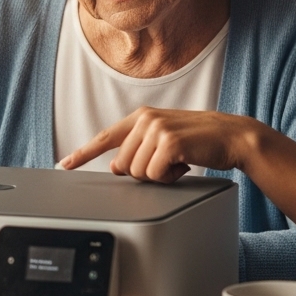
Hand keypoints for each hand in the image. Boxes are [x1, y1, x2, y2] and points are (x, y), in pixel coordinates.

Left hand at [59, 107, 256, 182]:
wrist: (232, 136)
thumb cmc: (199, 142)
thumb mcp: (165, 139)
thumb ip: (138, 148)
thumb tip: (116, 167)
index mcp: (141, 117)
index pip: (105, 137)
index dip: (83, 154)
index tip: (64, 164)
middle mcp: (145, 120)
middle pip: (122, 166)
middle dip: (143, 173)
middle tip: (167, 163)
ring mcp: (156, 129)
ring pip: (137, 174)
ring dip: (159, 177)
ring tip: (177, 162)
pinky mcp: (168, 142)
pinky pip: (154, 176)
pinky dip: (170, 178)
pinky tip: (184, 165)